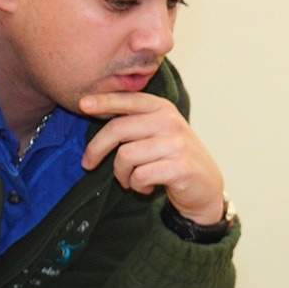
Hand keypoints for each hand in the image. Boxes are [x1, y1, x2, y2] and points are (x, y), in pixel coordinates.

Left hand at [79, 92, 224, 223]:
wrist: (205, 186)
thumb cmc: (174, 158)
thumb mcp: (158, 131)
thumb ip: (134, 120)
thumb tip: (92, 110)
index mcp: (162, 108)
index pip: (128, 100)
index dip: (103, 101)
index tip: (83, 105)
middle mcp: (170, 122)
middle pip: (118, 129)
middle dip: (96, 149)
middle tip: (88, 164)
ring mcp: (177, 144)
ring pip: (125, 156)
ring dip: (121, 174)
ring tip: (130, 180)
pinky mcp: (180, 167)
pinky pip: (140, 176)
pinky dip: (137, 185)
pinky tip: (147, 187)